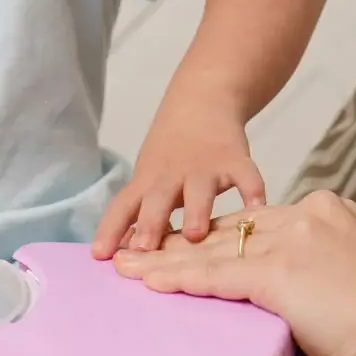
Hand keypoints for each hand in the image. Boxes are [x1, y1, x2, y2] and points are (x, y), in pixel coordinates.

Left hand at [92, 102, 265, 259]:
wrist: (204, 99)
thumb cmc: (170, 154)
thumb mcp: (149, 179)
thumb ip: (139, 216)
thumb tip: (121, 256)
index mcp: (148, 182)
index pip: (123, 206)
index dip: (110, 229)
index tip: (99, 255)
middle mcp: (172, 175)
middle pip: (157, 199)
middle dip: (150, 223)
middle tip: (144, 249)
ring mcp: (205, 167)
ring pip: (200, 190)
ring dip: (196, 210)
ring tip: (196, 234)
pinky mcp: (235, 159)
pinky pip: (246, 176)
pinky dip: (253, 191)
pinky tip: (256, 211)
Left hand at [115, 191, 355, 355]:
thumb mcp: (334, 306)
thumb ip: (294, 307)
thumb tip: (261, 345)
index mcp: (328, 213)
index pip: (253, 226)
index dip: (209, 240)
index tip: (174, 248)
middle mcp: (310, 215)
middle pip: (228, 232)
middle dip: (176, 246)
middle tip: (133, 254)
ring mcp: (296, 239)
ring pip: (214, 251)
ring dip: (163, 262)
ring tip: (124, 268)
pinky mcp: (283, 271)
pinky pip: (216, 276)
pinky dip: (178, 281)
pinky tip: (146, 282)